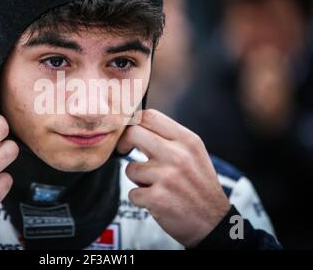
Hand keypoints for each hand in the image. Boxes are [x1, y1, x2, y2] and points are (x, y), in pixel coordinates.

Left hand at [117, 109, 229, 247]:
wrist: (214, 223)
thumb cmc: (198, 186)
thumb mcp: (193, 154)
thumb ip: (169, 138)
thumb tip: (136, 124)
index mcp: (187, 140)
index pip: (150, 116)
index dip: (133, 123)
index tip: (130, 133)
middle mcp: (178, 155)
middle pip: (133, 133)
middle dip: (123, 144)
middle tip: (125, 152)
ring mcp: (167, 176)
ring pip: (130, 168)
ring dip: (138, 180)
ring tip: (156, 186)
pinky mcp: (157, 198)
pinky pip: (132, 193)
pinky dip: (141, 199)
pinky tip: (157, 201)